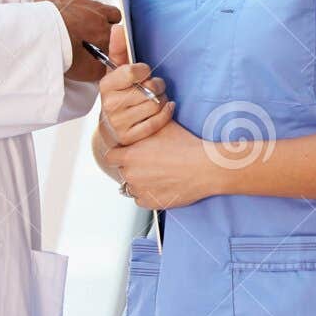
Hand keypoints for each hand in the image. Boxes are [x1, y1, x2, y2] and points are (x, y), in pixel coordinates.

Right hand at [35, 0, 120, 81]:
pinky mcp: (96, 67)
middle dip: (106, 36)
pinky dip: (95, 71)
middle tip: (91, 40)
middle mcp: (104, 29)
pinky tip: (86, 72)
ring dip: (102, 53)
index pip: (113, 14)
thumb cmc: (49, 11)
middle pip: (114, 33)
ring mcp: (102, 48)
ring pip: (110, 52)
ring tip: (87, 56)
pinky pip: (101, 71)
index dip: (106, 18)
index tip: (97, 21)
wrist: (44, 33)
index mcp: (98, 11)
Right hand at [98, 56, 173, 147]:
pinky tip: (166, 107)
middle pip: (148, 89)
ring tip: (157, 98)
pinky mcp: (129, 137)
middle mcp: (109, 105)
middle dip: (158, 85)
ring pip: (154, 105)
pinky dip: (166, 113)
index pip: (131, 72)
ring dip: (162, 100)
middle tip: (156, 86)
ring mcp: (118, 123)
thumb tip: (118, 27)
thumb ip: (119, 49)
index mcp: (105, 85)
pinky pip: (156, 123)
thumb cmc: (121, 93)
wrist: (113, 126)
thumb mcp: (118, 72)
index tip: (145, 72)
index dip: (144, 70)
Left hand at [102, 119, 216, 210]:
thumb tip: (148, 112)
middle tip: (149, 162)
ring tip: (158, 174)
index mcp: (129, 155)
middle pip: (122, 171)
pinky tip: (161, 185)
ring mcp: (139, 190)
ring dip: (139, 181)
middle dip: (131, 167)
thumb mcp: (165, 126)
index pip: (110, 156)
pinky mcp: (150, 203)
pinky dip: (148, 194)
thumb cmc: (186, 145)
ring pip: (131, 186)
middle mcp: (130, 174)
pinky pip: (140, 200)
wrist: (205, 167)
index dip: (120, 153)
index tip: (130, 152)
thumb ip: (149, 122)